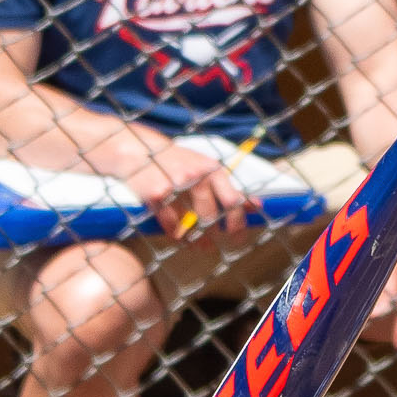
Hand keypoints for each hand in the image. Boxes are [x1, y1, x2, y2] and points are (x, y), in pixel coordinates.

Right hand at [123, 144, 249, 239]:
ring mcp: (176, 184)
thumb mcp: (206, 169)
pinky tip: (177, 236)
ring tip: (198, 246)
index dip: (238, 223)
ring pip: (190, 222)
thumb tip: (257, 206)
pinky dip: (175, 233)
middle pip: (212, 214)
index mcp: (213, 169)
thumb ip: (229, 188)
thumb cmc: (178, 162)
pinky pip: (170, 223)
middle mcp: (197, 175)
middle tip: (213, 245)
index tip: (238, 238)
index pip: (233, 200)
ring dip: (196, 239)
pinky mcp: (156, 194)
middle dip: (215, 233)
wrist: (139, 150)